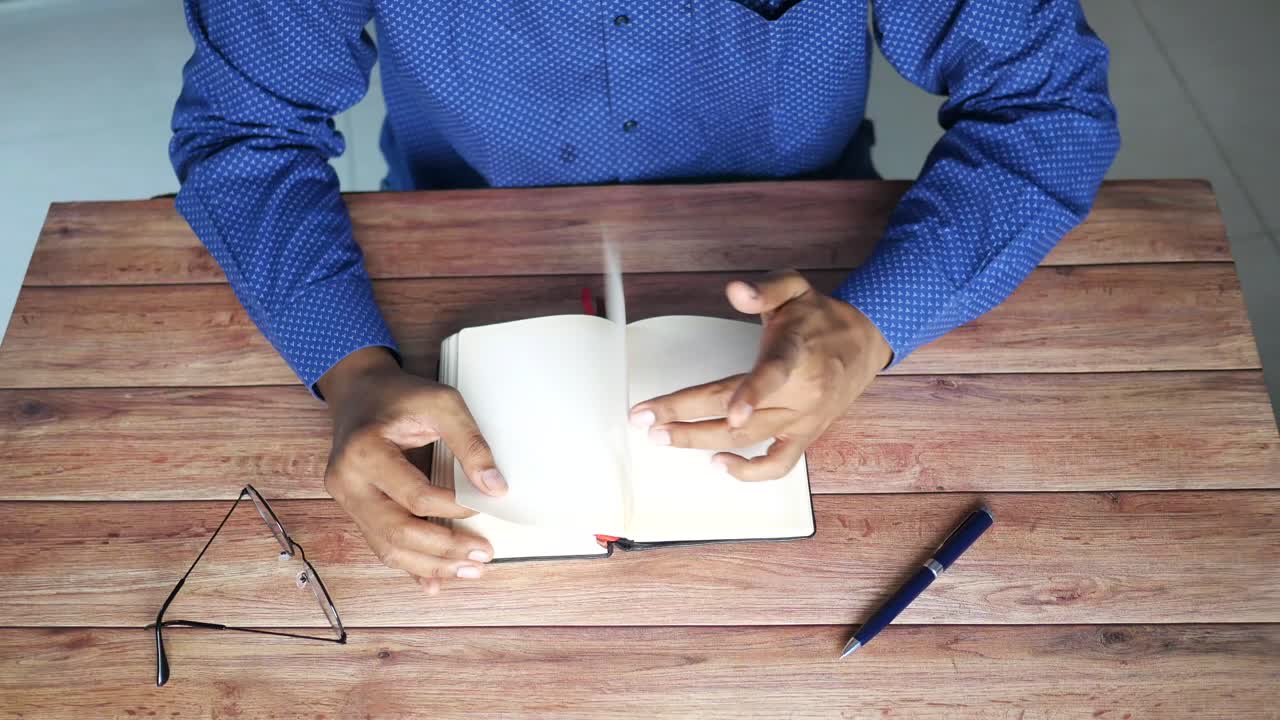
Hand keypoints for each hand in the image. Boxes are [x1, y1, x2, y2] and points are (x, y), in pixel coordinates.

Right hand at [317, 348, 507, 594]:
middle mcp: (347, 481)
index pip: (414, 496)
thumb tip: (495, 489)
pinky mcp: (353, 509)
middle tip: (482, 557)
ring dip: (429, 565)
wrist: (359, 392)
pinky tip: (433, 582)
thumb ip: (470, 444)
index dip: (453, 508)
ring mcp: (346, 500)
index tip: (484, 505)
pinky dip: (410, 565)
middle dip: (443, 550)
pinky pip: (381, 544)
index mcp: (364, 451)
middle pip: (395, 531)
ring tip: (468, 571)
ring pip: (386, 547)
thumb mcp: (442, 403)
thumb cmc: (401, 395)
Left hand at [628, 271, 890, 480]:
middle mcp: (801, 394)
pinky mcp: (804, 436)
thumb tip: (735, 291)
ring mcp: (802, 420)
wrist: (864, 343)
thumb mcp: (797, 288)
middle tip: (647, 420)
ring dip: (701, 442)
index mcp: (798, 354)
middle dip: (688, 418)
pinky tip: (717, 464)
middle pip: (741, 415)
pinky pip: (778, 465)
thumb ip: (766, 289)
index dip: (752, 393)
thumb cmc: (821, 317)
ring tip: (662, 436)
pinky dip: (749, 472)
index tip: (732, 411)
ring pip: (748, 441)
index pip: (774, 374)